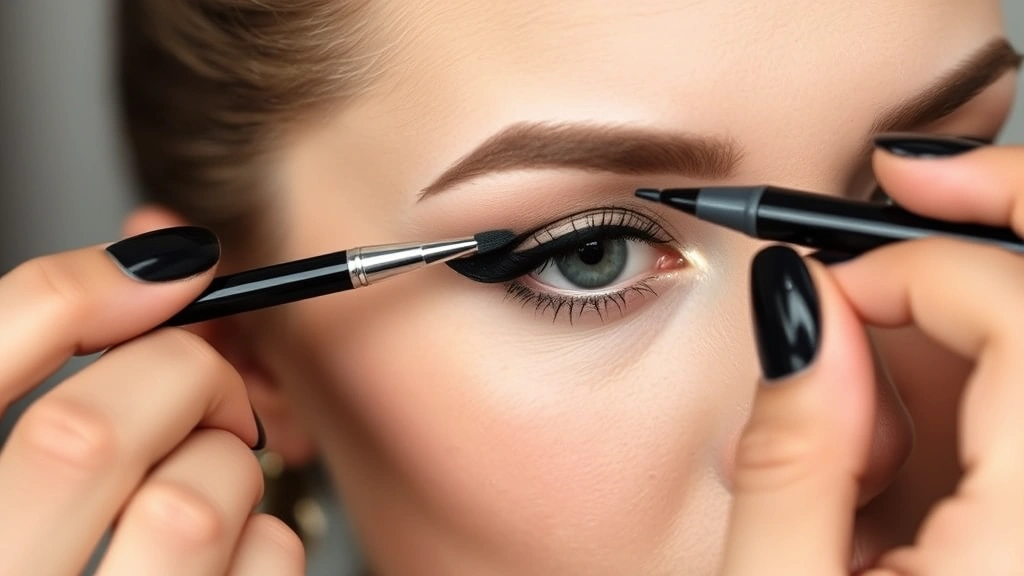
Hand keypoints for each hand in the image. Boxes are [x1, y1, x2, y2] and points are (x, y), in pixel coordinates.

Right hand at [0, 227, 303, 575]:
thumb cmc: (62, 543)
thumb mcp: (23, 464)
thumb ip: (50, 362)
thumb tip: (161, 267)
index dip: (74, 295)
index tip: (175, 271)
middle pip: (88, 432)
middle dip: (180, 378)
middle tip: (206, 387)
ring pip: (193, 503)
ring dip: (230, 464)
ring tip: (215, 480)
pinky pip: (267, 561)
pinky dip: (268, 533)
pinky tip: (233, 549)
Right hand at [718, 138, 1023, 574]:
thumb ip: (790, 456)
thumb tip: (802, 308)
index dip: (919, 268)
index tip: (824, 286)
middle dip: (986, 217)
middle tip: (911, 176)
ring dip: (959, 323)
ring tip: (866, 436)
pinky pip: (1017, 401)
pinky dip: (964, 389)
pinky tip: (889, 463)